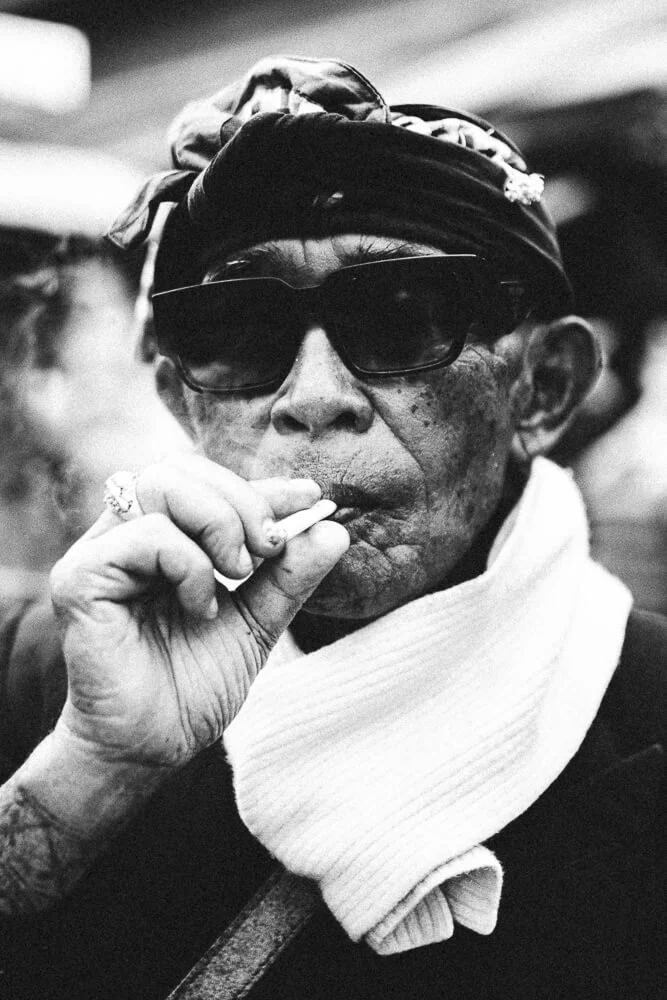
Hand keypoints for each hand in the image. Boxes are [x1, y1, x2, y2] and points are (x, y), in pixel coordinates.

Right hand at [50, 455, 348, 768]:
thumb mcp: (258, 624)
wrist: (151, 747)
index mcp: (163, 538)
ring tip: (238, 574)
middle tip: (270, 548)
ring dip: (218, 523)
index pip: (208, 484)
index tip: (313, 498)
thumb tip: (333, 530)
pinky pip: (145, 535)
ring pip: (160, 485)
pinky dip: (189, 564)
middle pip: (180, 469)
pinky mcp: (82, 578)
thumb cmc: (194, 687)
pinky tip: (202, 606)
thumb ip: (289, 577)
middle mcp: (126, 535)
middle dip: (241, 500)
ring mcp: (101, 552)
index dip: (261, 485)